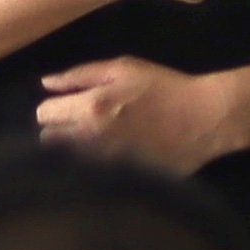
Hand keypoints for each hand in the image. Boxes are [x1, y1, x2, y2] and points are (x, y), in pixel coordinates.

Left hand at [37, 55, 243, 172]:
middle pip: (49, 141)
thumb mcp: (123, 67)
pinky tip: (107, 159)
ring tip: (93, 143)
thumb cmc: (164, 87)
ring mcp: (105, 165)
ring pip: (65, 163)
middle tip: (81, 124)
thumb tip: (45, 83)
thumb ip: (80, 74)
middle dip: (60, 130)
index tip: (68, 106)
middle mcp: (91, 140)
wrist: (205, 118)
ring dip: (72, 152)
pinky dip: (91, 169)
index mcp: (90, 108)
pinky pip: (89, 178)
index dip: (54, 108)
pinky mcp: (120, 182)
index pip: (44, 114)